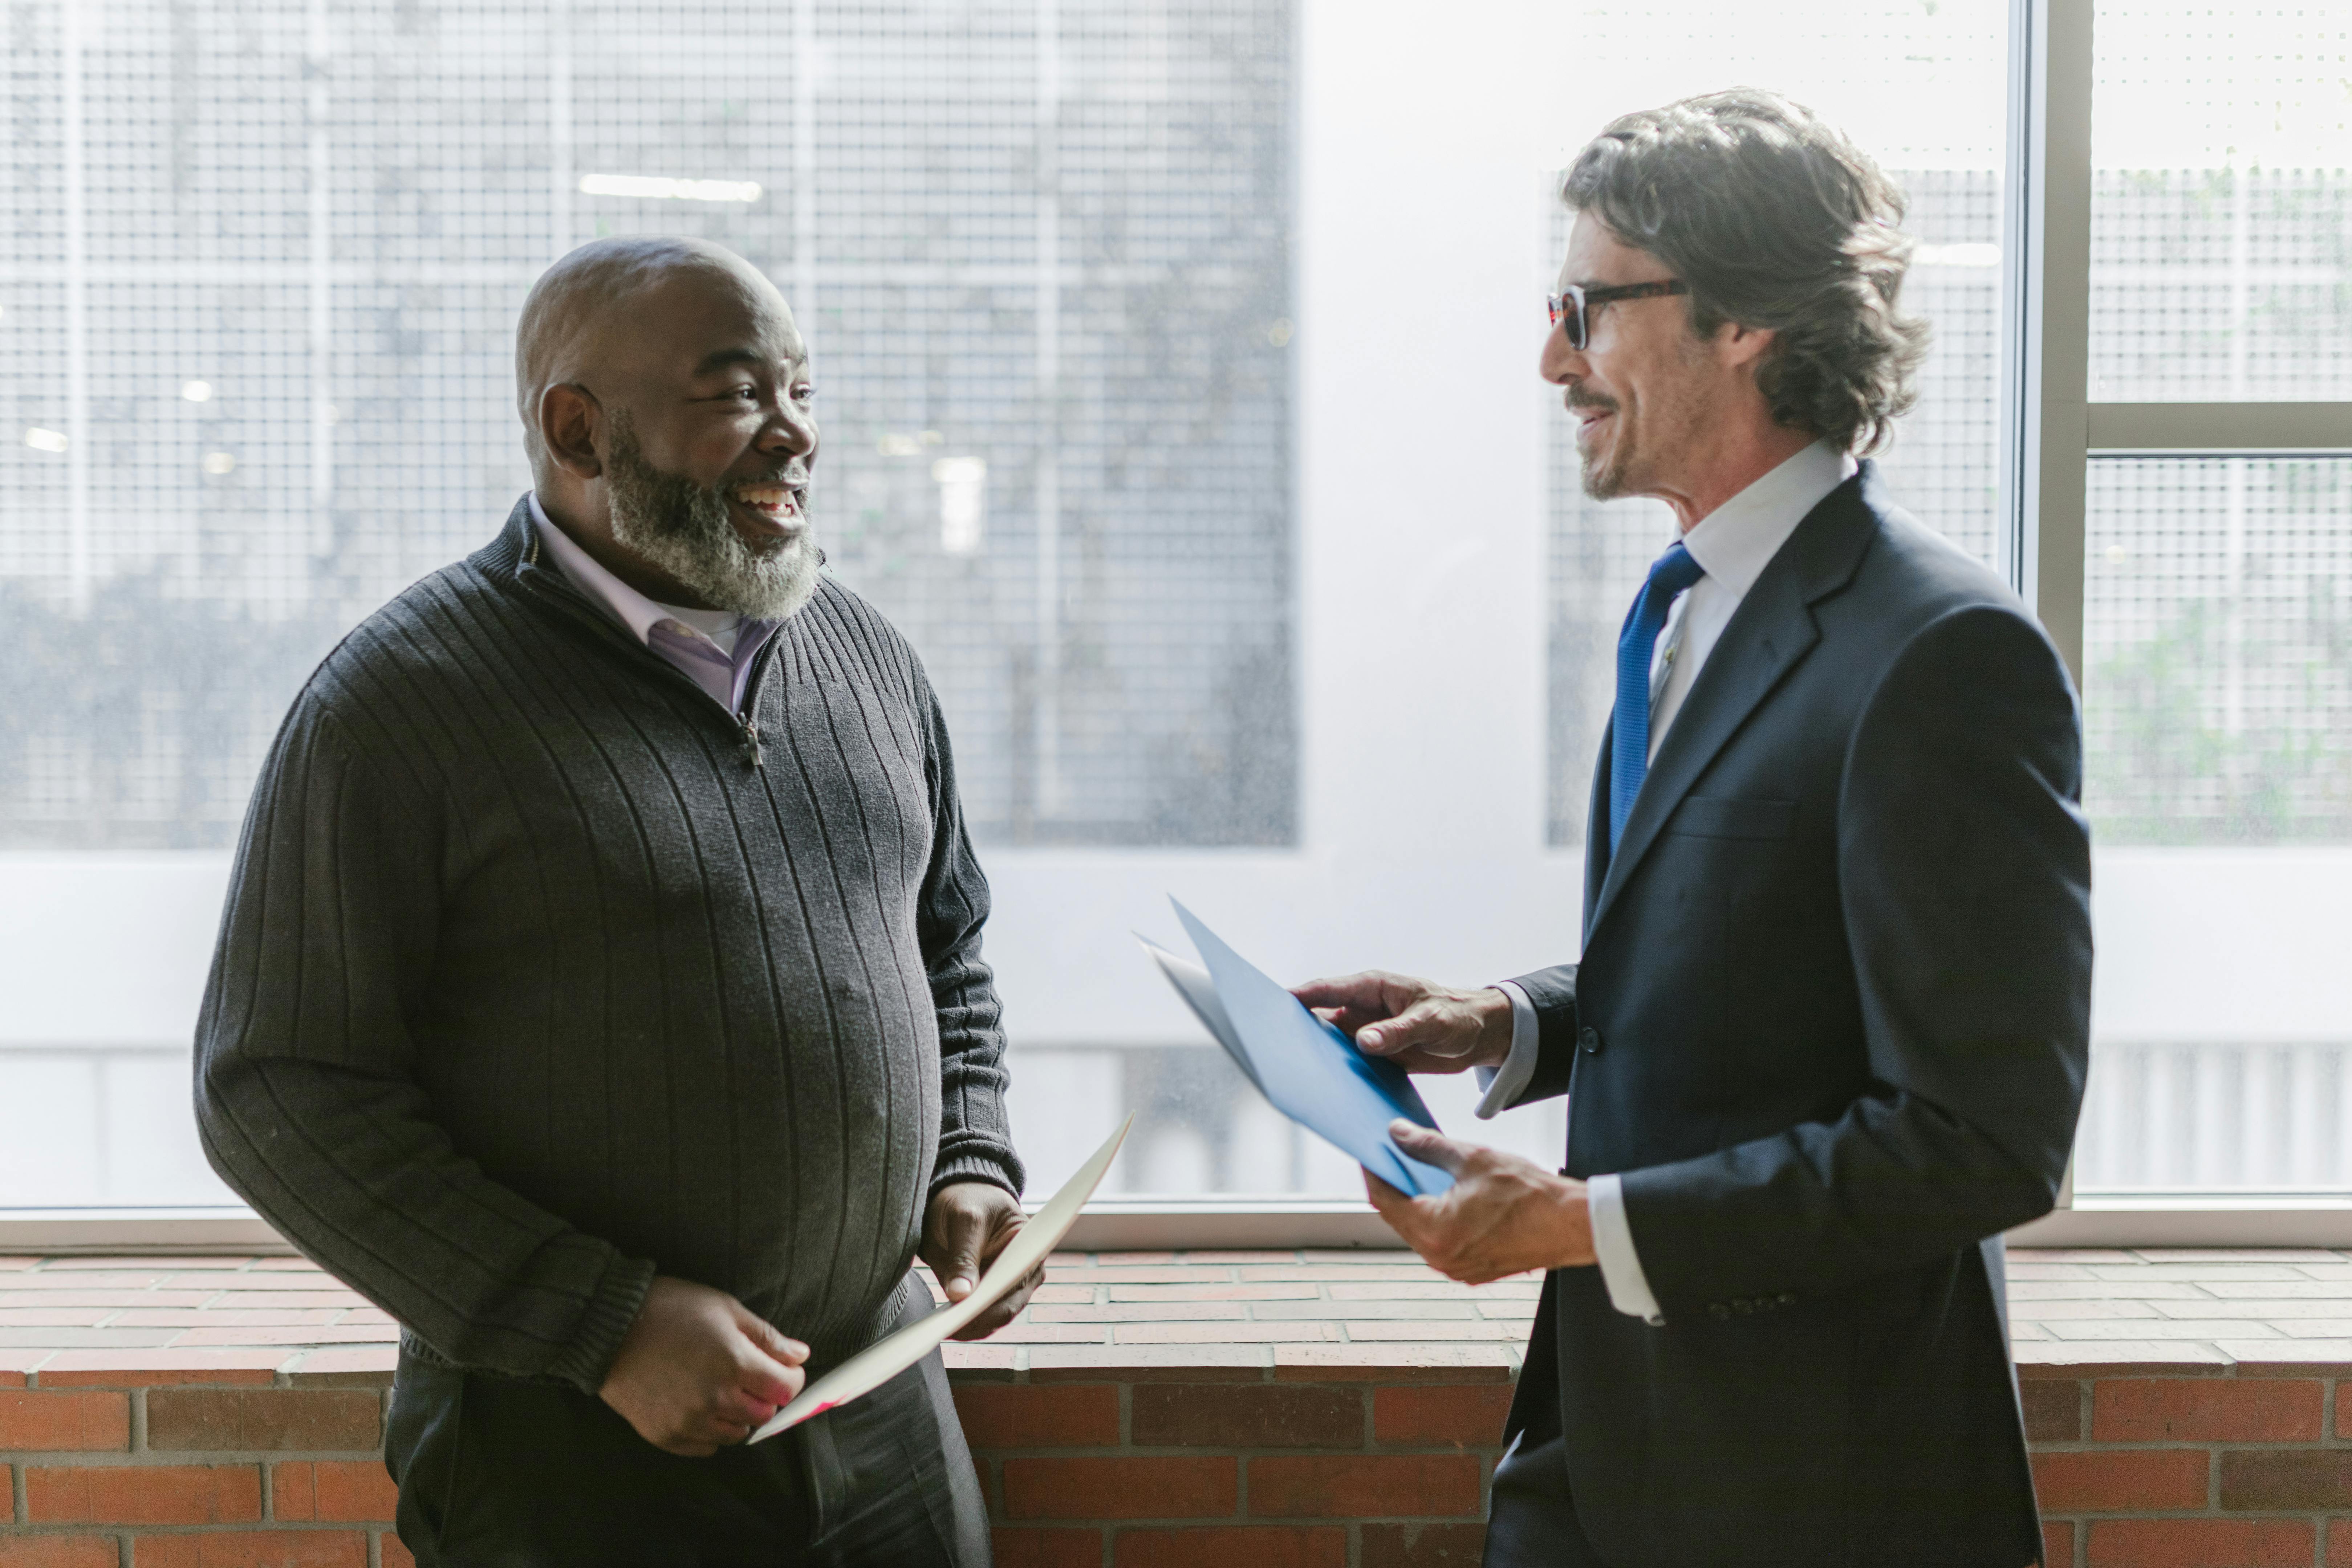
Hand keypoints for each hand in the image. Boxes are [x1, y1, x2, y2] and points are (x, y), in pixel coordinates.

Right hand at [598, 1276, 808, 1456]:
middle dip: (766, 1396)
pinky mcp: (666, 1437)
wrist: (610, 1329)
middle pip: (764, 1415)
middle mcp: (714, 1399)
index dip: (791, 1378)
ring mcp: (689, 1422)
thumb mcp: (725, 1309)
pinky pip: (706, 1447)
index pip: (785, 1389)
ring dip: (739, 1415)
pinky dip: (711, 1430)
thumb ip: (767, 1337)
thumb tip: (801, 1355)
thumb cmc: (671, 1309)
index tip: (783, 1369)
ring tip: (721, 1388)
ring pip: (737, 1434)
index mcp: (734, 1363)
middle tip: (750, 1376)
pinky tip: (699, 1405)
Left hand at [921, 1181, 1042, 1339]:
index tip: (963, 1316)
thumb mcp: (964, 1219)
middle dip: (975, 1321)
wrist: (959, 1196)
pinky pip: (976, 1318)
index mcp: (1030, 1250)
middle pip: (1004, 1310)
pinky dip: (961, 1323)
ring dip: (966, 1326)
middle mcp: (1024, 1274)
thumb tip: (960, 1295)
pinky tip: (940, 1323)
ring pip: (991, 1320)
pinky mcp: (986, 1295)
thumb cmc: (969, 1199)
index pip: (1014, 1287)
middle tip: (944, 1328)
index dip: (991, 1305)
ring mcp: (1006, 1288)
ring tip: (938, 1328)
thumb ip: (963, 1255)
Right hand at [1291, 971, 1515, 1075]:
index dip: (1298, 996)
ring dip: (1316, 1057)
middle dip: (1297, 1030)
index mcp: (1372, 988)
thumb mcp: (1432, 1022)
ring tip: (1295, 1075)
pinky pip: (1348, 1064)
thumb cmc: (1458, 1016)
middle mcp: (1363, 1009)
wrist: (1479, 1036)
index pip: (1327, 989)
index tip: (1272, 1006)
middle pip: (1319, 1017)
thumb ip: (1398, 1032)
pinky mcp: (1374, 1054)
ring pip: (1330, 1044)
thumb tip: (1363, 1042)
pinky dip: (1337, 1075)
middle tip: (1274, 1047)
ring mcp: (1366, 1032)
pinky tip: (1327, 1091)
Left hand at [1365, 1120, 1594, 1283]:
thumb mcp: (1473, 1158)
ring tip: (1417, 1172)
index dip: (1374, 1172)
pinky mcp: (1473, 1270)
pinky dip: (1436, 1218)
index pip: (1384, 1201)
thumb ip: (1428, 1145)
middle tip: (1392, 1157)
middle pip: (1399, 1218)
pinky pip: (1441, 1242)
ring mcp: (1457, 1268)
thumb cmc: (1531, 1195)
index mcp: (1435, 1232)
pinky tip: (1444, 1195)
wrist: (1574, 1225)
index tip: (1369, 1152)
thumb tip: (1397, 1133)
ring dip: (1415, 1203)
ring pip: (1419, 1231)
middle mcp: (1440, 1258)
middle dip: (1394, 1186)